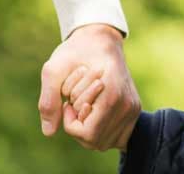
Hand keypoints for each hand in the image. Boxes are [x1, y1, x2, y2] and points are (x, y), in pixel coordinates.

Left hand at [39, 23, 140, 150]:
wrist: (101, 41)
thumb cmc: (76, 52)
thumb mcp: (53, 69)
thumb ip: (48, 100)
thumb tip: (49, 132)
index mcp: (112, 94)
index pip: (87, 133)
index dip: (70, 123)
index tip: (67, 103)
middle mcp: (127, 105)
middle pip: (95, 141)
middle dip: (78, 126)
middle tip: (74, 104)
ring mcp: (133, 109)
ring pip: (104, 142)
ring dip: (87, 129)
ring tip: (85, 106)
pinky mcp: (134, 111)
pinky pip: (115, 138)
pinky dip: (99, 131)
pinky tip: (93, 113)